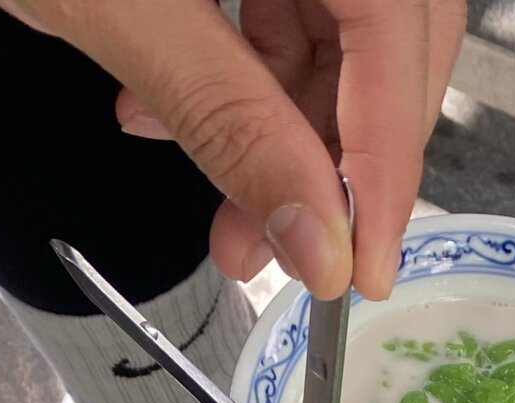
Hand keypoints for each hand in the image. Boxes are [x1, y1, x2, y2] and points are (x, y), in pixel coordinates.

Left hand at [0, 0, 465, 299]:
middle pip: (389, 36)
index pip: (400, 31)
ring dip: (283, 131)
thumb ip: (228, 120)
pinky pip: (288, 2)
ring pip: (342, 30)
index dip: (388, 160)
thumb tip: (317, 236)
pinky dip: (245, 76)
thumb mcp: (114, 7)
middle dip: (333, 157)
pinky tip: (168, 112)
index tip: (364, 265)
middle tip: (285, 251)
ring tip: (218, 207)